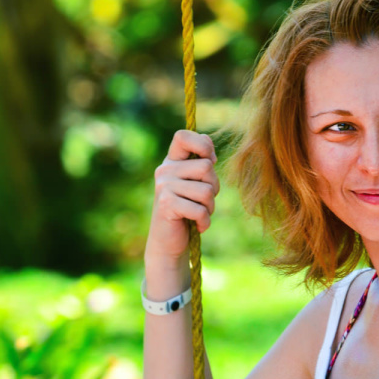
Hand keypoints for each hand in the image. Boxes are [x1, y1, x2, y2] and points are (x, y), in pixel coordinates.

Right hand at [145, 130, 219, 265]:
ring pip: (206, 190)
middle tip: (204, 201)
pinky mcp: (166, 205)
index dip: (202, 145)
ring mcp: (163, 187)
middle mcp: (164, 170)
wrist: (168, 242)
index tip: (210, 162)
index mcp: (171, 161)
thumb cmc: (187, 211)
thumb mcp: (194, 184)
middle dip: (214, 187)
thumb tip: (211, 157)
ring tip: (200, 214)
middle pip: (206, 167)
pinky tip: (198, 226)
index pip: (183, 135)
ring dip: (210, 207)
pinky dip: (205, 221)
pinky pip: (200, 209)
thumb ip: (201, 166)